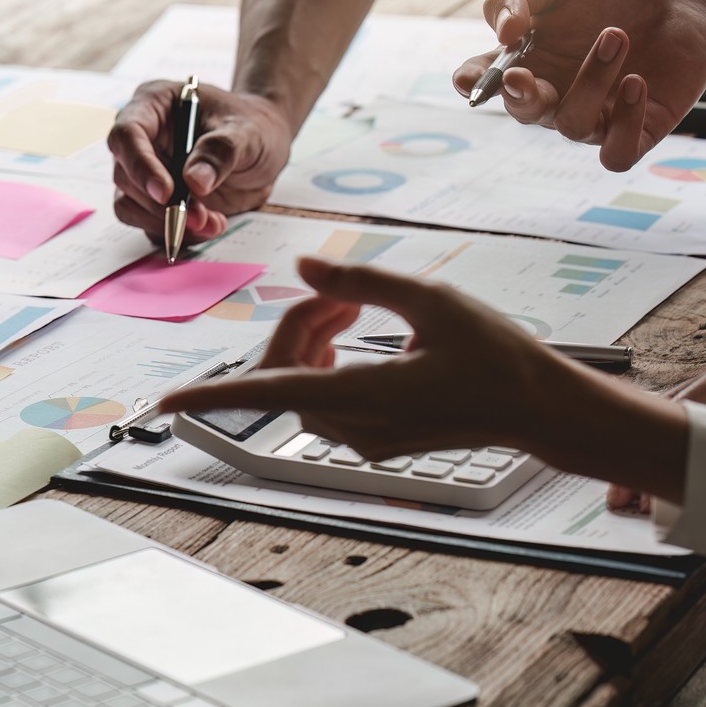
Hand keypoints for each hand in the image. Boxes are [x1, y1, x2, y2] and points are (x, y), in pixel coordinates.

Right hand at [107, 79, 295, 240]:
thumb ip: (220, 151)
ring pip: (131, 204)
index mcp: (154, 104)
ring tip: (211, 223)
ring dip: (167, 223)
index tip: (166, 193)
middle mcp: (142, 138)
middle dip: (161, 205)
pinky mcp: (155, 199)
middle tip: (199, 217)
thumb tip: (193, 182)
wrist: (263, 148)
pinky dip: (174, 232)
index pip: (127, 133)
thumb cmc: (253, 127)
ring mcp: (145, 170)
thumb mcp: (247, 132)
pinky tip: (207, 227)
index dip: (140, 165)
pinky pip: (148, 223)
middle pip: (126, 175)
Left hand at [162, 257, 594, 462]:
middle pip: (287, 373)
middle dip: (297, 325)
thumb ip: (360, 282)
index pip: (266, 393)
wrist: (541, 408)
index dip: (210, 396)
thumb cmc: (497, 355)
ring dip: (314, 340)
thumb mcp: (431, 301)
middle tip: (338, 291)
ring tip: (354, 305)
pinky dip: (332, 361)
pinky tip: (360, 331)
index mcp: (363, 394)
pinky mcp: (379, 439)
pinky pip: (330, 397)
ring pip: (306, 384)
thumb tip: (304, 266)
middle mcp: (357, 426)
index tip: (165, 403)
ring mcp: (367, 439)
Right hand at [451, 0, 705, 170]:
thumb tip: (504, 34)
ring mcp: (593, 116)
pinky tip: (637, 83)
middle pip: (523, 113)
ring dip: (591, 81)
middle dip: (520, 98)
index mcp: (525, 59)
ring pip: (573, 125)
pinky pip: (617, 153)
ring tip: (616, 36)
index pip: (484, 81)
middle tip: (524, 75)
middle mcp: (553, 94)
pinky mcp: (634, 131)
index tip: (470, 79)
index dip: (472, 85)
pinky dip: (624, 124)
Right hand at [605, 346, 705, 507]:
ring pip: (679, 433)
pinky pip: (695, 442)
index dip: (654, 449)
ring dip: (659, 468)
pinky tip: (656, 494)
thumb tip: (686, 486)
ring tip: (630, 502)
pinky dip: (677, 468)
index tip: (631, 481)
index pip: (682, 410)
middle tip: (619, 500)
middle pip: (673, 421)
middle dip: (648, 462)